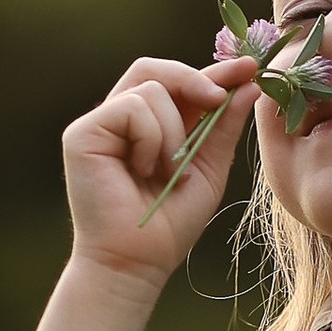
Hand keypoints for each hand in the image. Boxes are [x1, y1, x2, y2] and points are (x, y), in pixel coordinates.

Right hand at [61, 50, 260, 278]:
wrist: (137, 263)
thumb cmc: (169, 225)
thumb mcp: (208, 169)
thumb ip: (223, 127)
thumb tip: (248, 85)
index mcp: (147, 126)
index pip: (177, 83)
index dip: (213, 71)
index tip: (250, 66)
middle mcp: (119, 119)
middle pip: (154, 69)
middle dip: (194, 78)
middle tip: (218, 97)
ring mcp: (98, 124)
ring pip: (150, 89)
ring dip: (174, 131)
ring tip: (168, 172)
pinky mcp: (81, 134)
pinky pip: (131, 108)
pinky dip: (151, 138)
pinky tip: (144, 171)